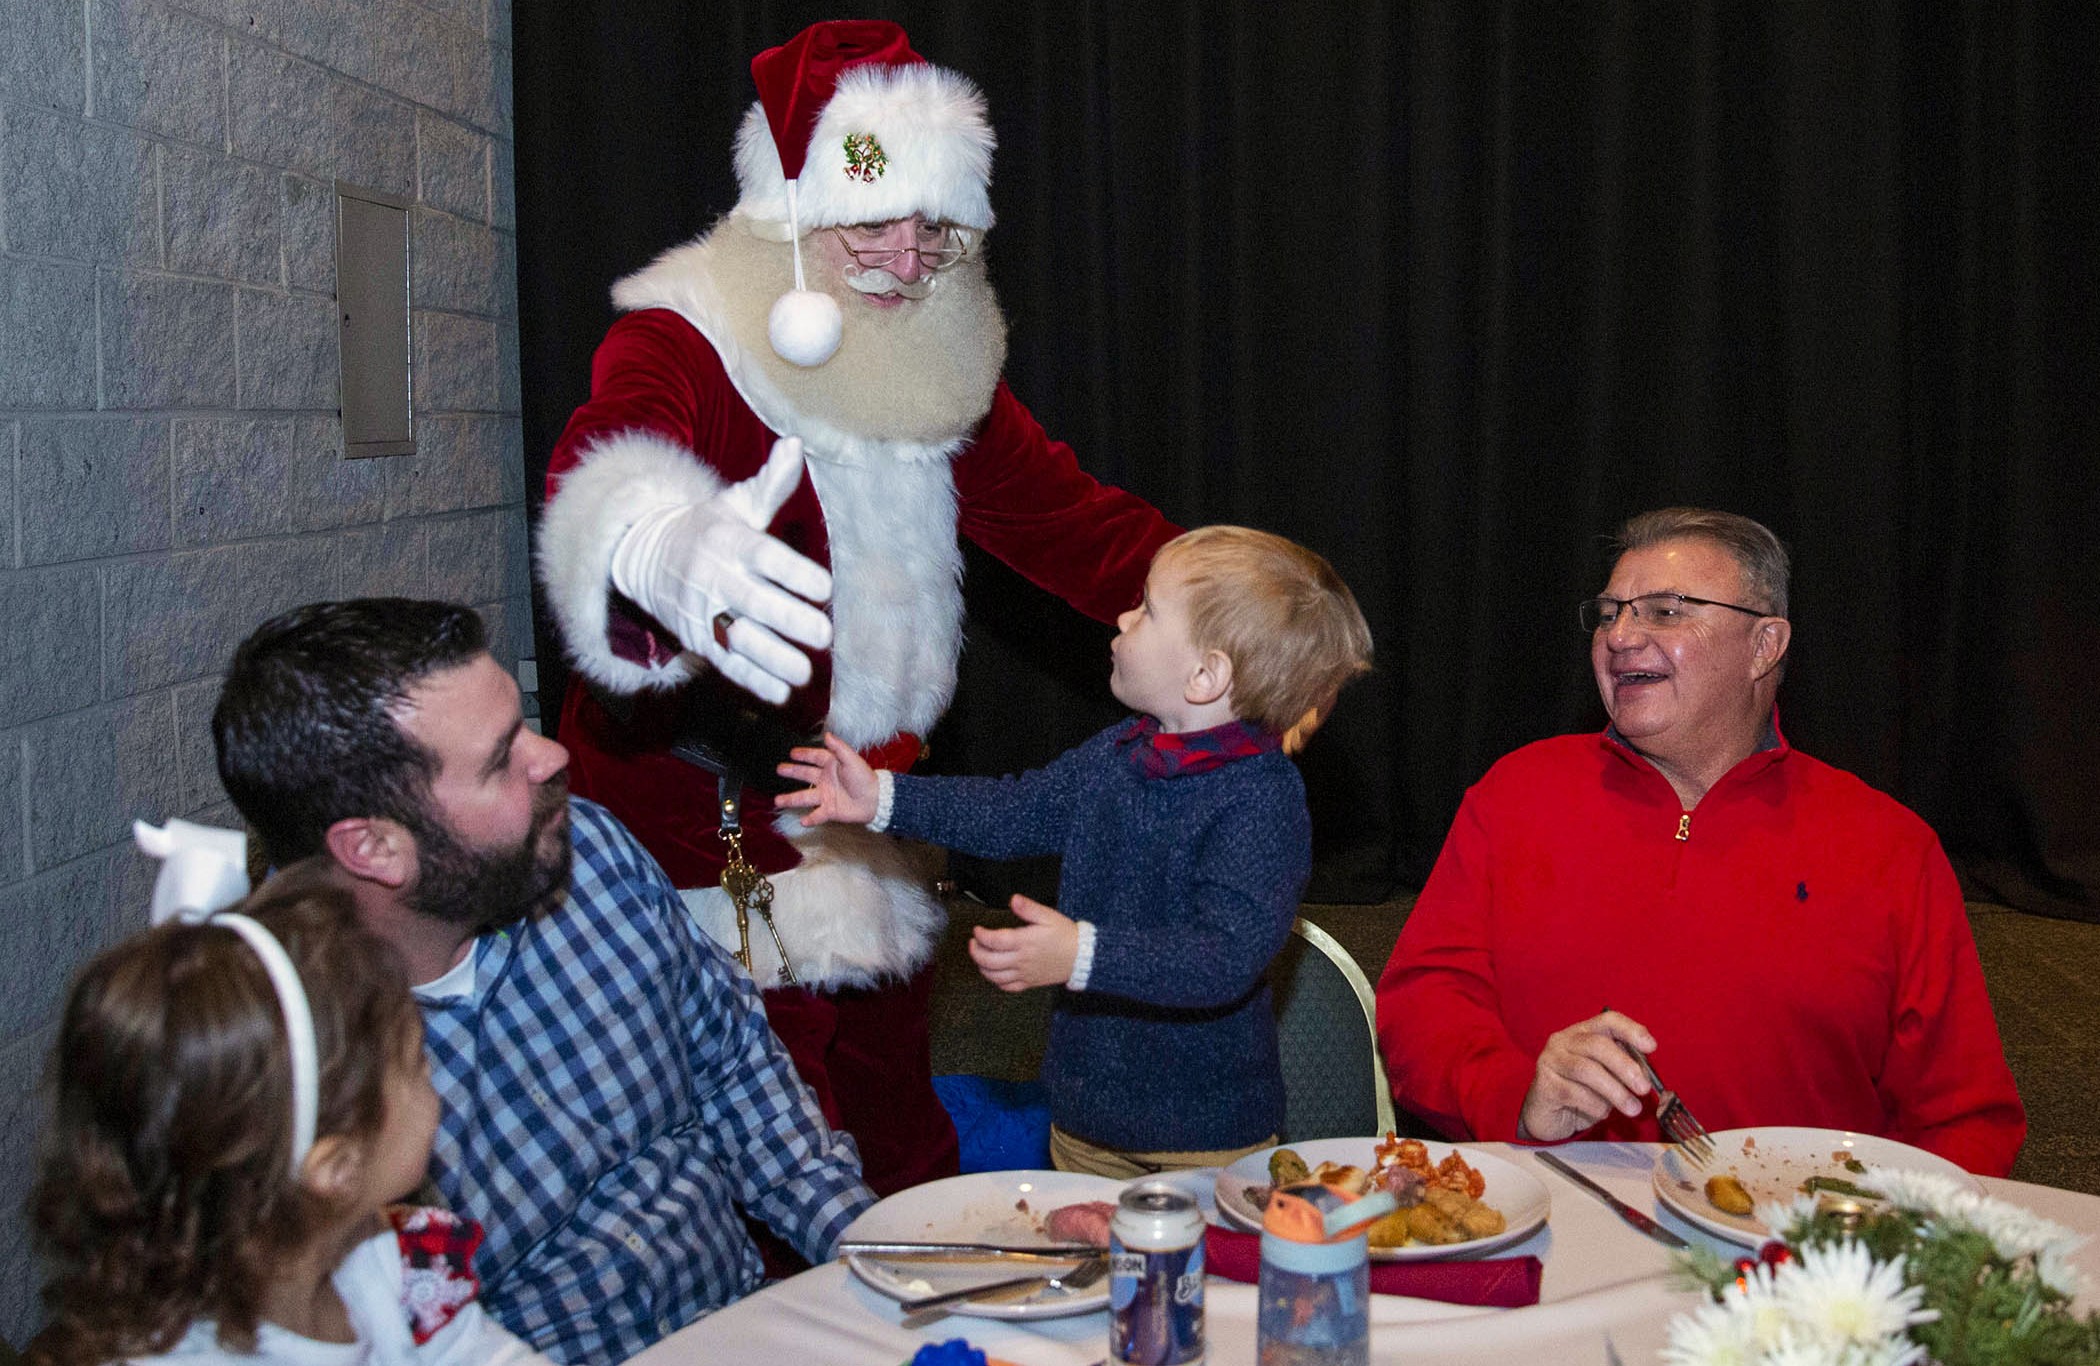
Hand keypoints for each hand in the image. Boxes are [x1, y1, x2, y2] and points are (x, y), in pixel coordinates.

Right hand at [609, 436, 834, 703]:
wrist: (646, 556)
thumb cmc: (707, 528)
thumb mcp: (735, 503)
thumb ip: (771, 484)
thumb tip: (796, 444)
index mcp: (729, 541)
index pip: (763, 556)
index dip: (793, 573)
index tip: (825, 588)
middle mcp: (716, 577)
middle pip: (753, 602)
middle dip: (788, 620)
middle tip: (824, 635)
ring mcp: (703, 611)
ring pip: (738, 638)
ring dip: (772, 658)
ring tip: (805, 673)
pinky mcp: (697, 639)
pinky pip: (724, 663)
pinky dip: (751, 680)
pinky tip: (780, 693)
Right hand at [775, 734, 878, 825]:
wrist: (875, 800)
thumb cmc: (865, 778)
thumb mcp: (851, 760)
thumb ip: (838, 748)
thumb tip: (827, 734)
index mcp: (832, 765)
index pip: (815, 757)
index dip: (804, 754)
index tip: (792, 753)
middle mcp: (826, 780)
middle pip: (805, 775)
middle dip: (792, 772)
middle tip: (779, 769)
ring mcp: (826, 795)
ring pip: (805, 797)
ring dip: (791, 799)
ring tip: (777, 800)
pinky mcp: (830, 811)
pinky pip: (817, 815)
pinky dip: (810, 819)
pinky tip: (802, 822)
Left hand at [967, 895, 1078, 992]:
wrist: (1081, 957)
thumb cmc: (1065, 935)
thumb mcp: (1049, 916)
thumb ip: (1029, 908)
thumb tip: (1014, 899)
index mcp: (1025, 942)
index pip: (995, 941)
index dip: (981, 935)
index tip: (977, 930)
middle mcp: (1022, 960)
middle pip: (989, 961)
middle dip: (976, 952)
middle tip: (973, 943)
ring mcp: (1024, 973)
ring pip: (995, 976)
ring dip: (982, 967)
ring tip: (980, 957)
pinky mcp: (1029, 982)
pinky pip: (1007, 987)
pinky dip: (996, 981)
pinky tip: (994, 973)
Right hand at [1517, 1009, 1656, 1142]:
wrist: (1550, 1116)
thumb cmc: (1582, 1093)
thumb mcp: (1607, 1077)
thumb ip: (1623, 1070)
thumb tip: (1645, 1075)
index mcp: (1583, 1032)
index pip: (1608, 1020)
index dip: (1631, 1030)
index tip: (1651, 1047)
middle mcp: (1563, 1041)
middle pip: (1597, 1045)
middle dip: (1625, 1066)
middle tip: (1643, 1088)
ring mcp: (1550, 1061)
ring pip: (1587, 1070)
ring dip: (1615, 1091)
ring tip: (1633, 1108)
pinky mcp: (1544, 1084)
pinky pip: (1575, 1093)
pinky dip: (1596, 1106)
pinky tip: (1602, 1113)